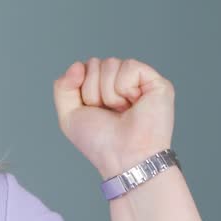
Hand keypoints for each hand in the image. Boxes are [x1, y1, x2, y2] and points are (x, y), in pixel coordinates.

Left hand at [52, 57, 174, 178]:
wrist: (122, 156)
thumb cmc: (100, 142)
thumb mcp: (69, 115)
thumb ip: (63, 87)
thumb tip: (78, 64)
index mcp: (102, 88)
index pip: (84, 67)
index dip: (81, 87)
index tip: (92, 109)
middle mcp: (121, 82)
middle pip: (95, 63)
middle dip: (93, 91)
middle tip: (108, 112)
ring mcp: (139, 81)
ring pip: (111, 63)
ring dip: (109, 93)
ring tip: (122, 110)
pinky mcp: (156, 82)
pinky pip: (130, 66)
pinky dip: (125, 87)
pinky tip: (134, 103)